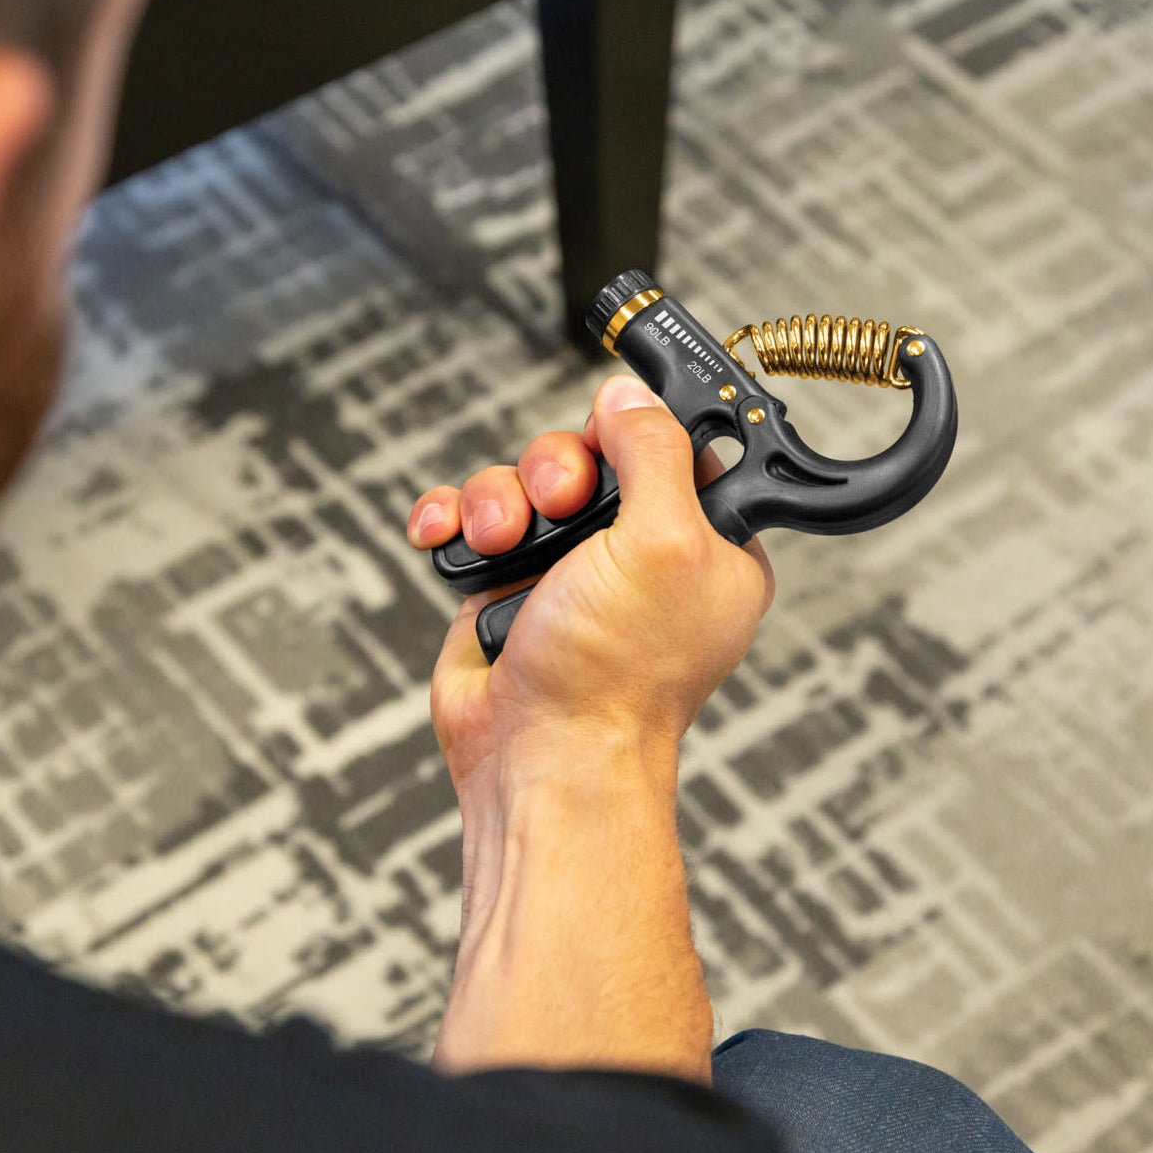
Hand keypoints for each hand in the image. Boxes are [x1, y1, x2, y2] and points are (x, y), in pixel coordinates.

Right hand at [406, 372, 775, 801]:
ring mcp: (567, 573)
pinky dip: (452, 521)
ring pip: (521, 484)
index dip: (638, 432)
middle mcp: (637, 557)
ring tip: (501, 545)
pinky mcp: (505, 589)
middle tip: (560, 508)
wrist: (538, 757)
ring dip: (498, 501)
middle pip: (585, 454)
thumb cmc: (614, 677)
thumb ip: (655, 452)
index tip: (611, 440)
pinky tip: (447, 538)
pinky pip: (470, 523)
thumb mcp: (665, 542)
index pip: (676, 447)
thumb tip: (630, 395)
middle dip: (554, 471)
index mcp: (705, 548)